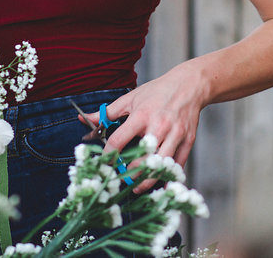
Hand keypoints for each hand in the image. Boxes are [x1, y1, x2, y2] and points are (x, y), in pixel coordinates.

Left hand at [81, 64, 208, 193]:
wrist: (189, 85)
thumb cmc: (158, 92)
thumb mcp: (130, 98)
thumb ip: (107, 112)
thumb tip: (83, 118)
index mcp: (141, 115)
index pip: (118, 141)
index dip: (108, 156)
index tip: (104, 163)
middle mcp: (159, 126)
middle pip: (142, 158)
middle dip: (129, 173)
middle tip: (121, 180)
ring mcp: (175, 134)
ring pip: (160, 165)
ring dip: (147, 180)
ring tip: (138, 186)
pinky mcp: (188, 141)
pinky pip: (177, 165)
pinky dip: (167, 176)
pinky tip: (158, 181)